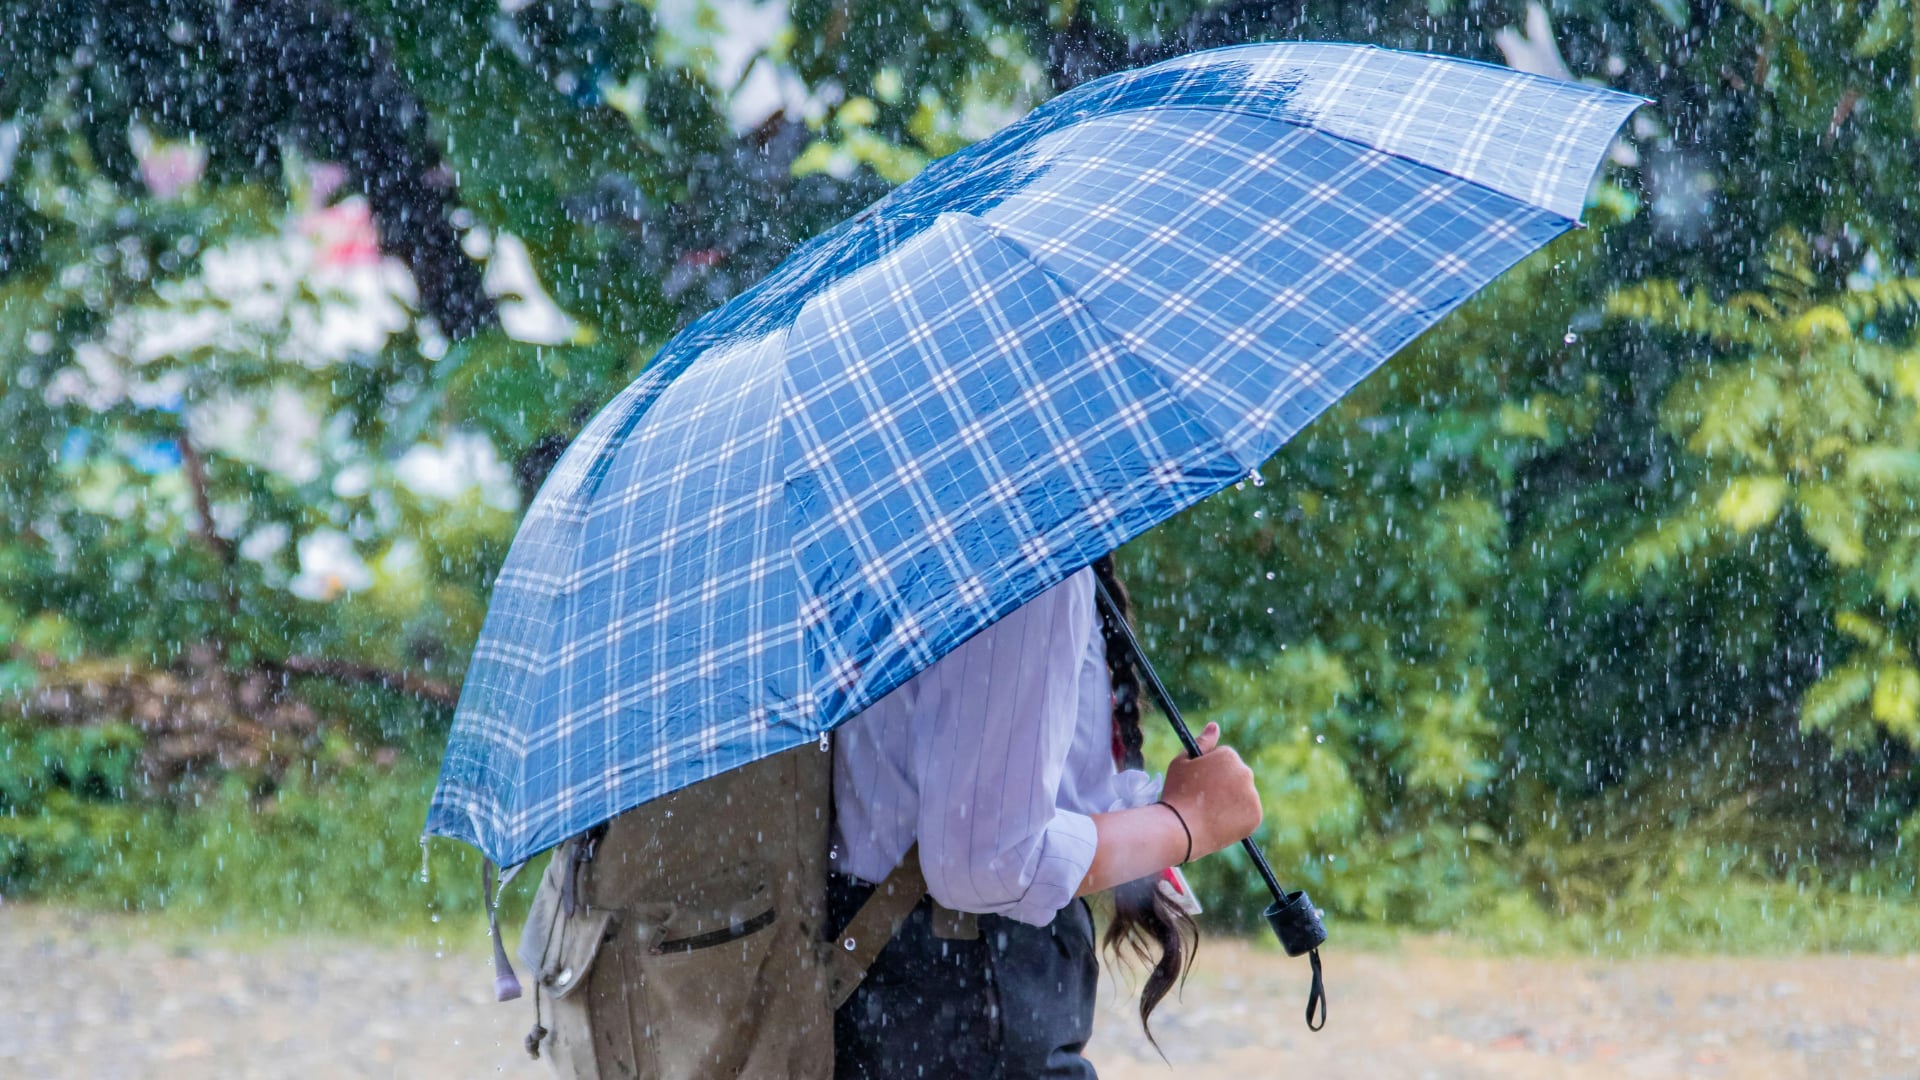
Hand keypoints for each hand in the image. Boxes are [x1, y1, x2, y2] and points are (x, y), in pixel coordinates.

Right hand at [1160, 723, 1261, 860]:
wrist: (1180, 829)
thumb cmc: (1177, 793)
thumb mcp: (1182, 762)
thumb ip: (1202, 742)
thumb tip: (1215, 725)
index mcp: (1229, 756)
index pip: (1224, 760)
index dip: (1209, 773)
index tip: (1198, 786)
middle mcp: (1245, 772)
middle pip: (1236, 776)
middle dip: (1223, 785)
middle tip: (1203, 801)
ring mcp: (1252, 795)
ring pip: (1242, 795)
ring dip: (1231, 801)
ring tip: (1209, 813)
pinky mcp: (1256, 816)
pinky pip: (1248, 814)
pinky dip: (1237, 818)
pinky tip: (1220, 822)